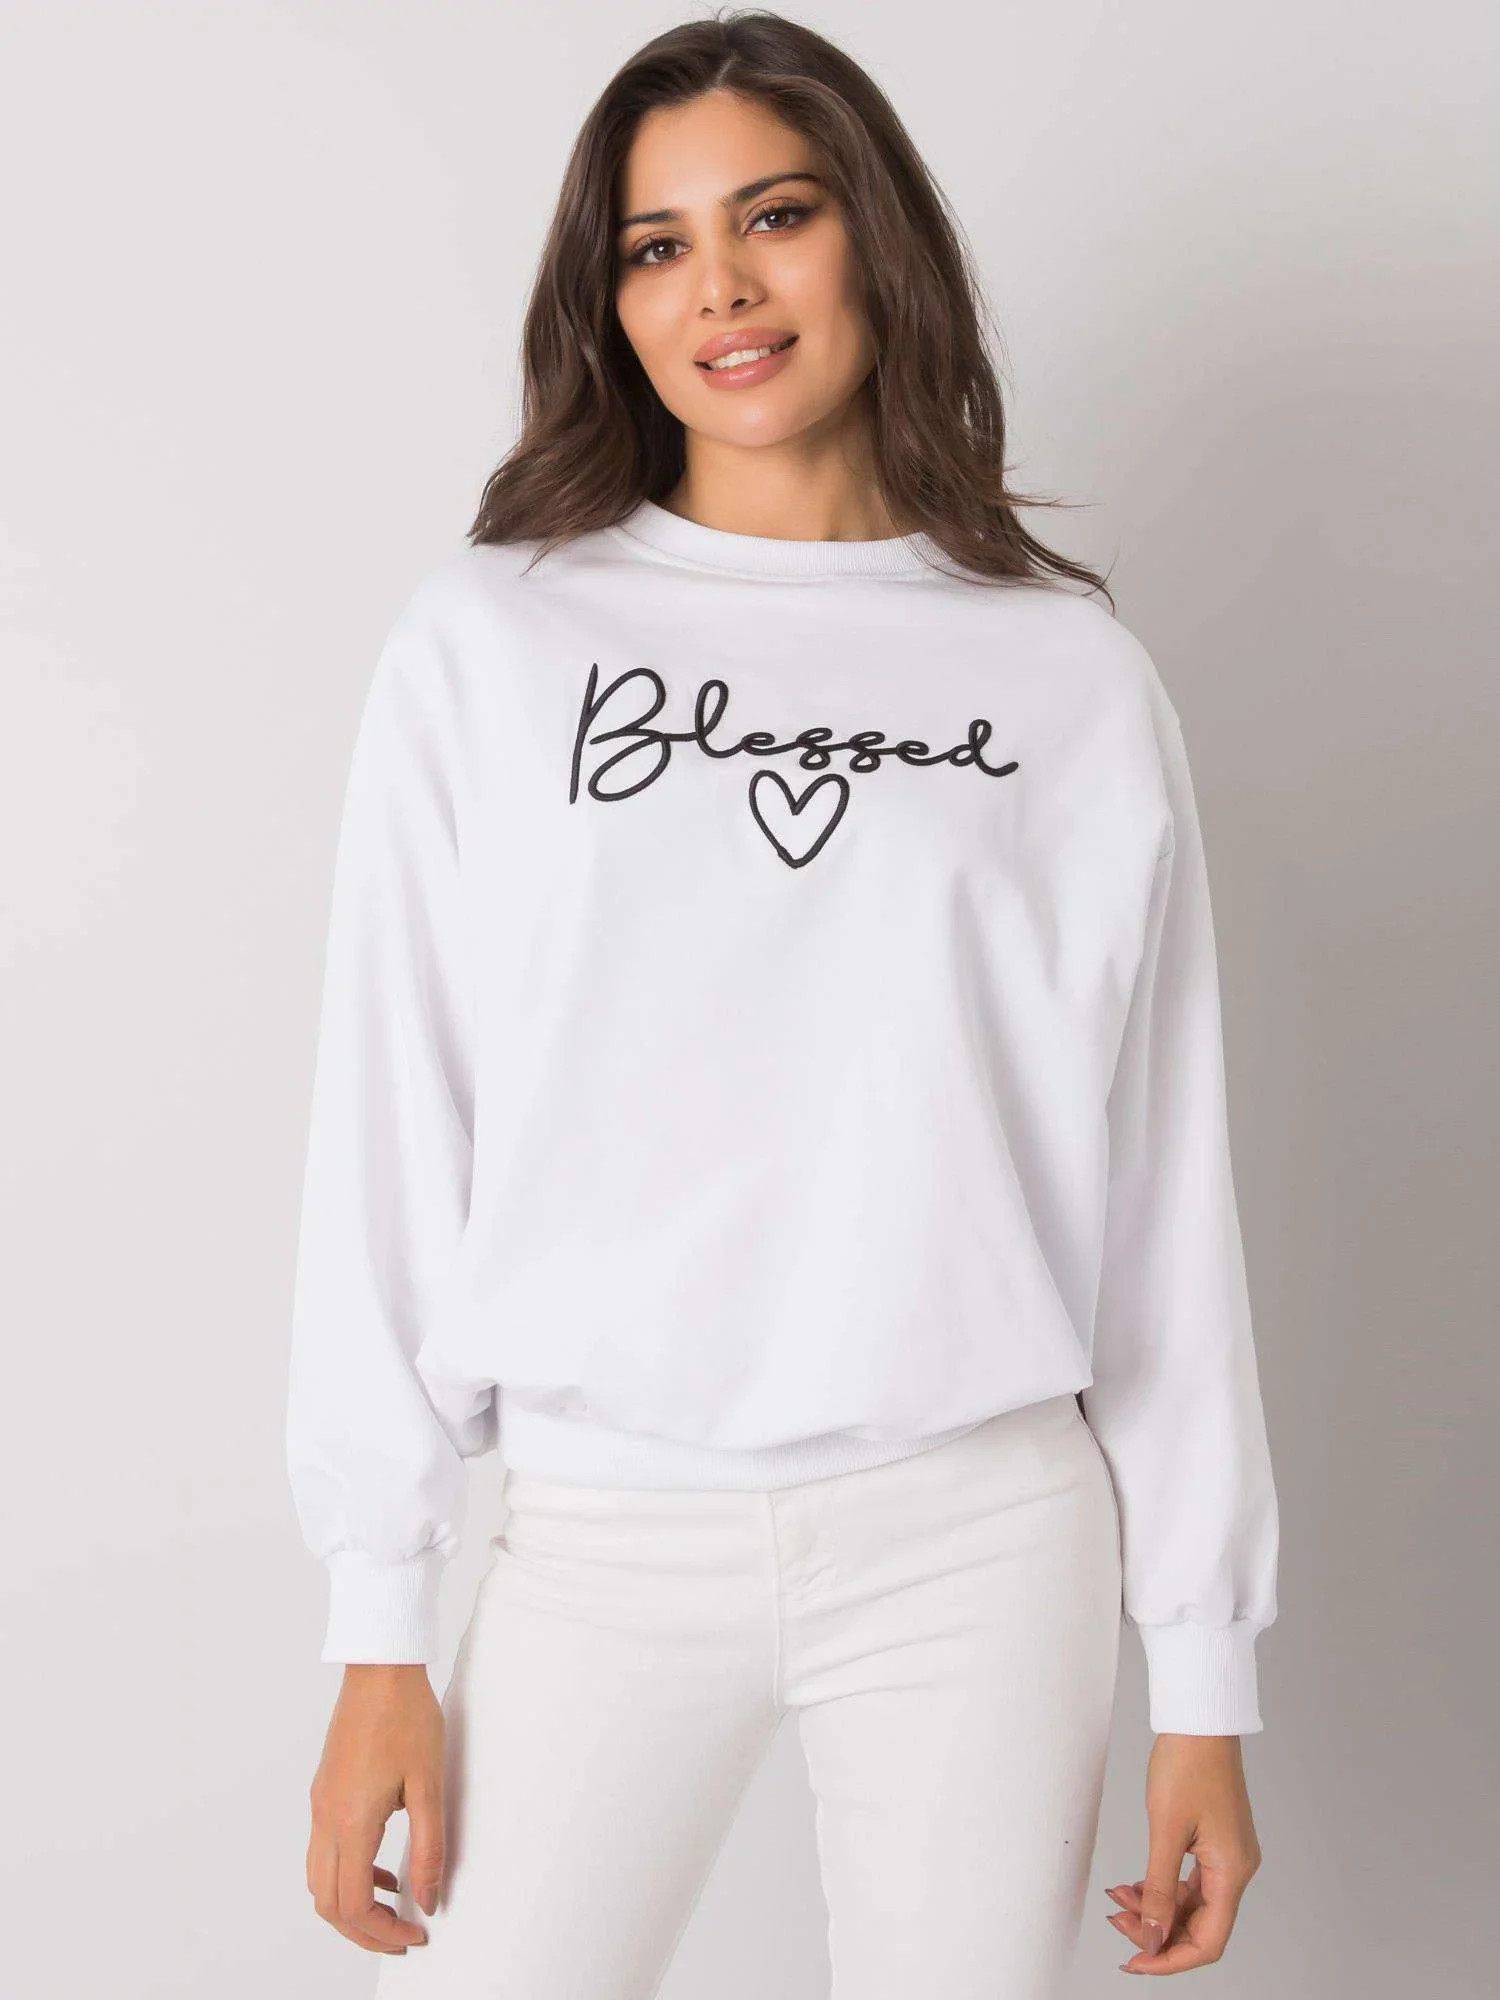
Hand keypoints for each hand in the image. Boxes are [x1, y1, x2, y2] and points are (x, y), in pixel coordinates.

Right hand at [306, 1663, 445, 1954]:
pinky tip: (385, 1865)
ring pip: (320, 1880)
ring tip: (395, 1906)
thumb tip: (430, 1899)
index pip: (354, 1905)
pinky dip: (348, 1873)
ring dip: (352, 1904)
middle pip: (329, 1903)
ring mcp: (320, 1804)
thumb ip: (430, 1847)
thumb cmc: (407, 1716)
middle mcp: (326, 1817)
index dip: (383, 1933)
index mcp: (351, 1820)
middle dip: (364, 1932)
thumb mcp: (429, 1784)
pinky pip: (325, 1851)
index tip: (416, 1935)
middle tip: (403, 1937)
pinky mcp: (324, 1790)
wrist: (379, 1667)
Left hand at [1104, 1733, 1261, 1974]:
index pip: (1208, 1941)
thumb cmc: (1187, 1764)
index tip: (1136, 1961)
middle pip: (1200, 1927)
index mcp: (1232, 1872)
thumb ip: (1158, 1888)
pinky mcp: (1217, 1843)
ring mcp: (1228, 1856)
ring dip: (1156, 1909)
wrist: (1200, 1722)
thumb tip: (1152, 1935)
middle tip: (1118, 1925)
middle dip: (1158, 1933)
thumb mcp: (1165, 1830)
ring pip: (1193, 1905)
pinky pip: (1191, 1882)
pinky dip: (1163, 1888)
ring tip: (1119, 1902)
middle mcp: (1237, 1869)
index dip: (1171, 1959)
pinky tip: (1135, 1886)